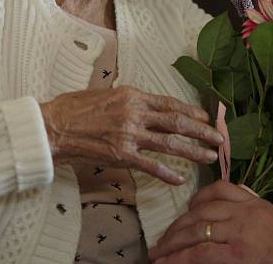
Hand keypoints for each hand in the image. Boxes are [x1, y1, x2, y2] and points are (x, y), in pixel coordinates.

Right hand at [39, 86, 222, 184]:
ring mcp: (129, 135)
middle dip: (201, 130)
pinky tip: (180, 179)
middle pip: (177, 122)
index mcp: (133, 96)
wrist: (53, 126)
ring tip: (210, 156)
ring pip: (170, 143)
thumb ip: (130, 100)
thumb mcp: (107, 94)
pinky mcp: (121, 155)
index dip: (191, 111)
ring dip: (193, 151)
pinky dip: (167, 173)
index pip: (170, 103)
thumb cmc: (75, 108)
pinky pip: (150, 165)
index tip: (206, 117)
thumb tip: (146, 105)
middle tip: (219, 137)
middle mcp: (135, 113)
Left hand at [149, 181, 272, 263]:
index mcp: (253, 202)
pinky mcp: (236, 254)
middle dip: (178, 226)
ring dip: (172, 242)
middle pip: (201, 211)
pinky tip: (167, 262)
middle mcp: (244, 212)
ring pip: (196, 230)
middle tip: (163, 240)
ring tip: (158, 253)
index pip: (220, 189)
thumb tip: (219, 212)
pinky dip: (179, 258)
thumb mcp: (270, 218)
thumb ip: (248, 210)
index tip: (187, 210)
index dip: (198, 199)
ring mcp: (238, 232)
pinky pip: (200, 252)